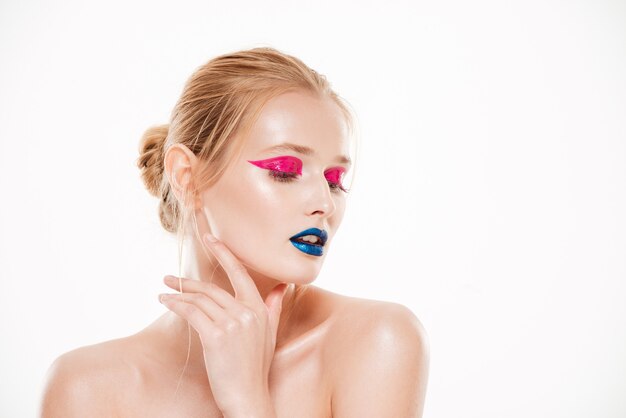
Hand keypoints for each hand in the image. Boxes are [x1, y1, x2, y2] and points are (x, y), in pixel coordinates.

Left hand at [158, 233, 287, 416]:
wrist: (248, 396)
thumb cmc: (255, 368)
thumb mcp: (270, 334)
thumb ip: (273, 307)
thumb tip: (280, 287)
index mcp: (259, 309)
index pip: (240, 273)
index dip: (224, 253)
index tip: (210, 239)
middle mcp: (247, 312)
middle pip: (212, 288)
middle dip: (188, 281)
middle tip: (170, 276)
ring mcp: (232, 323)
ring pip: (199, 299)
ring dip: (178, 293)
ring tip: (165, 291)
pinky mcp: (216, 336)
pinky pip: (192, 312)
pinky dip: (176, 304)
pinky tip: (167, 302)